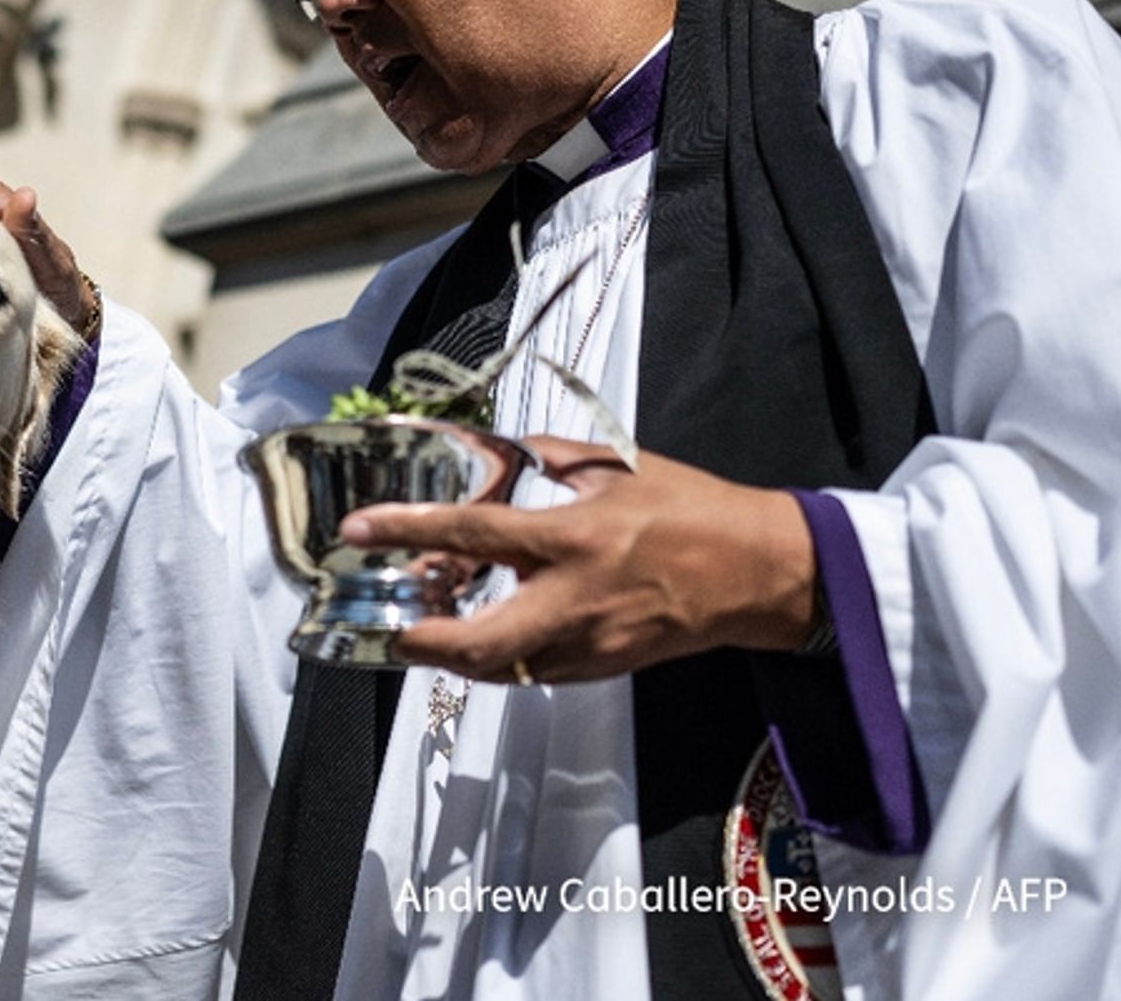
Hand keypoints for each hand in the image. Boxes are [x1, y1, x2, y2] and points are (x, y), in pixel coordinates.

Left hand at [340, 437, 817, 684]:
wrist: (759, 572)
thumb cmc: (691, 509)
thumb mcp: (615, 465)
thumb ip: (544, 457)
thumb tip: (487, 448)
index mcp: (576, 536)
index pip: (474, 534)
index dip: (409, 530)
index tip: (360, 529)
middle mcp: (577, 599)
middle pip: (479, 644)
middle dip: (421, 641)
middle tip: (390, 624)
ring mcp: (590, 645)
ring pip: (500, 668)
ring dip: (454, 651)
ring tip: (429, 619)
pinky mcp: (602, 669)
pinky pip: (532, 671)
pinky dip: (498, 656)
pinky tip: (483, 626)